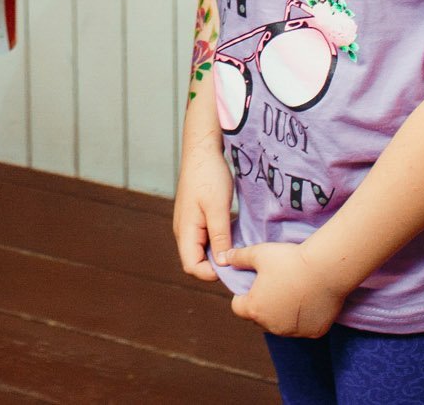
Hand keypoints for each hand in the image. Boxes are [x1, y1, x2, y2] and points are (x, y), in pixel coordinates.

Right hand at [172, 142, 233, 280]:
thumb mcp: (217, 208)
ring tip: (239, 247)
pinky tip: (234, 234)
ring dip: (219, 253)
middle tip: (240, 259)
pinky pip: (206, 238)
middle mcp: (184, 231)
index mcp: (185, 231)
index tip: (234, 265)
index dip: (211, 273)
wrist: (202, 150)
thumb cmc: (208, 176)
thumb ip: (219, 237)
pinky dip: (219, 241)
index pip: (192, 267)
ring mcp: (190, 224)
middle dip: (216, 266)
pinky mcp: (197, 217)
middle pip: (196, 261)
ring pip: (202, 250)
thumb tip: (222, 264)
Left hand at [223, 241, 344, 338]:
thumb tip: (225, 258)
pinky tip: (309, 299)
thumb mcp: (259, 253)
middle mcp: (272, 326)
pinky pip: (303, 326)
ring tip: (293, 290)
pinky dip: (303, 317)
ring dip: (282, 313)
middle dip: (263, 304)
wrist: (326, 269)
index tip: (254, 283)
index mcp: (254, 308)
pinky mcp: (313, 332)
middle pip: (259, 317)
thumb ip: (239, 258)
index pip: (238, 307)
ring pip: (281, 324)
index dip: (243, 295)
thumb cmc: (290, 260)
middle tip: (275, 285)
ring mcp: (294, 331)